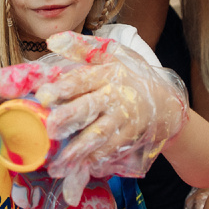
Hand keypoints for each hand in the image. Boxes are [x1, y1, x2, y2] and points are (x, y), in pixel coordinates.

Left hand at [34, 31, 187, 204]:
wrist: (166, 100)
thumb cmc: (129, 74)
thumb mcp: (111, 54)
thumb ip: (81, 47)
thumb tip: (52, 39)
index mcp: (106, 74)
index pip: (82, 80)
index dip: (63, 87)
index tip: (43, 94)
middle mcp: (114, 97)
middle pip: (89, 108)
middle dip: (69, 119)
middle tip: (50, 129)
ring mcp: (123, 119)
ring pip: (98, 134)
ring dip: (78, 149)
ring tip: (58, 164)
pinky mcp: (128, 137)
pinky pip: (110, 150)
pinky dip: (96, 160)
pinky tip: (79, 169)